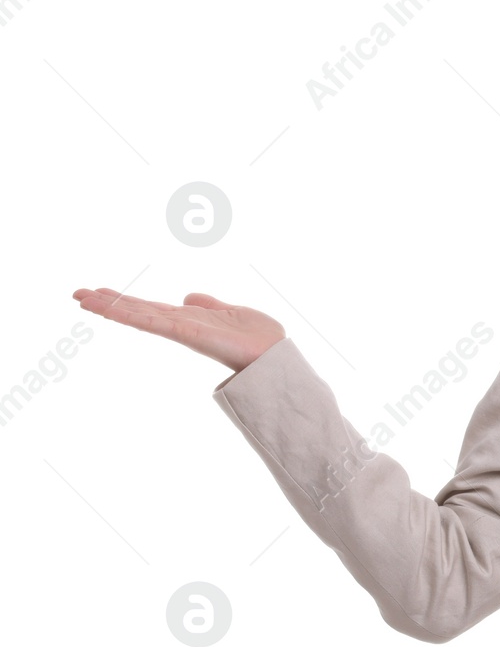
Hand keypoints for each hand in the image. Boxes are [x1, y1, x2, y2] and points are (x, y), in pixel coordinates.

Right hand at [70, 288, 285, 373]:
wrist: (275, 354)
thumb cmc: (259, 337)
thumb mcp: (230, 311)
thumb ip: (208, 304)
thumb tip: (188, 297)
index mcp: (189, 319)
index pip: (150, 308)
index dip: (126, 301)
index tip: (101, 292)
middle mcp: (180, 325)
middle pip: (138, 311)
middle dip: (109, 303)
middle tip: (77, 294)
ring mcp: (181, 330)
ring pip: (139, 316)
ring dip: (111, 307)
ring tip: (82, 298)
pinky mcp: (187, 333)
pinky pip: (154, 322)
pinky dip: (132, 314)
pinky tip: (111, 308)